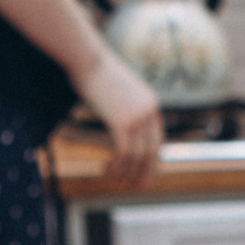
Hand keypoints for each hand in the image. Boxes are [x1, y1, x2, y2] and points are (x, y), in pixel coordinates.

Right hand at [72, 47, 161, 185]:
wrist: (86, 58)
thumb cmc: (95, 72)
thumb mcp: (118, 90)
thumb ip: (125, 107)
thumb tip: (121, 122)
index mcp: (152, 104)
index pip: (158, 139)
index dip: (153, 159)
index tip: (147, 173)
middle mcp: (149, 111)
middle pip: (152, 151)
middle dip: (146, 171)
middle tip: (140, 186)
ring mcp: (137, 117)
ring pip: (137, 155)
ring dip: (125, 170)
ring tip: (113, 176)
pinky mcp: (121, 122)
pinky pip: (124, 152)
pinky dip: (117, 165)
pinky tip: (106, 168)